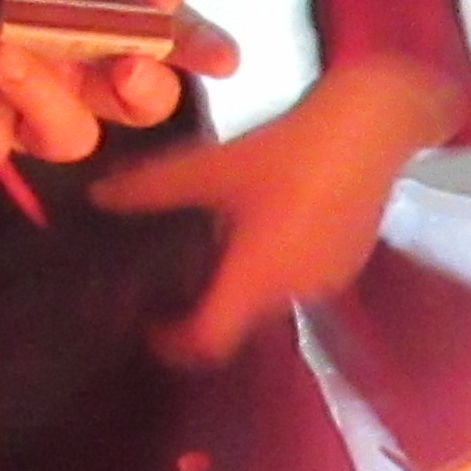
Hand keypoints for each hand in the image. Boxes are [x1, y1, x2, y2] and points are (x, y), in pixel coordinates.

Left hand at [0, 0, 236, 176]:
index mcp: (64, 14)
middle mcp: (44, 69)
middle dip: (134, 91)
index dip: (184, 56)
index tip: (221, 58)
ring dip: (35, 92)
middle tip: (125, 68)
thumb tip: (181, 2)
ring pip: (66, 141)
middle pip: (126, 109)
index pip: (146, 46)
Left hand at [89, 57, 469, 365]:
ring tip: (222, 245)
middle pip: (239, 322)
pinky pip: (300, 280)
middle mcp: (293, 294)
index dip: (173, 345)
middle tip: (175, 276)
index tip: (149, 326)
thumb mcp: (212, 167)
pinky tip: (269, 225)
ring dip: (244, 285)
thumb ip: (152, 189)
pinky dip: (276, 267)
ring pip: (272, 300)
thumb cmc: (288, 150)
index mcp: (255, 280)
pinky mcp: (350, 260)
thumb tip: (97, 198)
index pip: (208, 343)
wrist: (373, 126)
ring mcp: (327, 280)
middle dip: (207, 307)